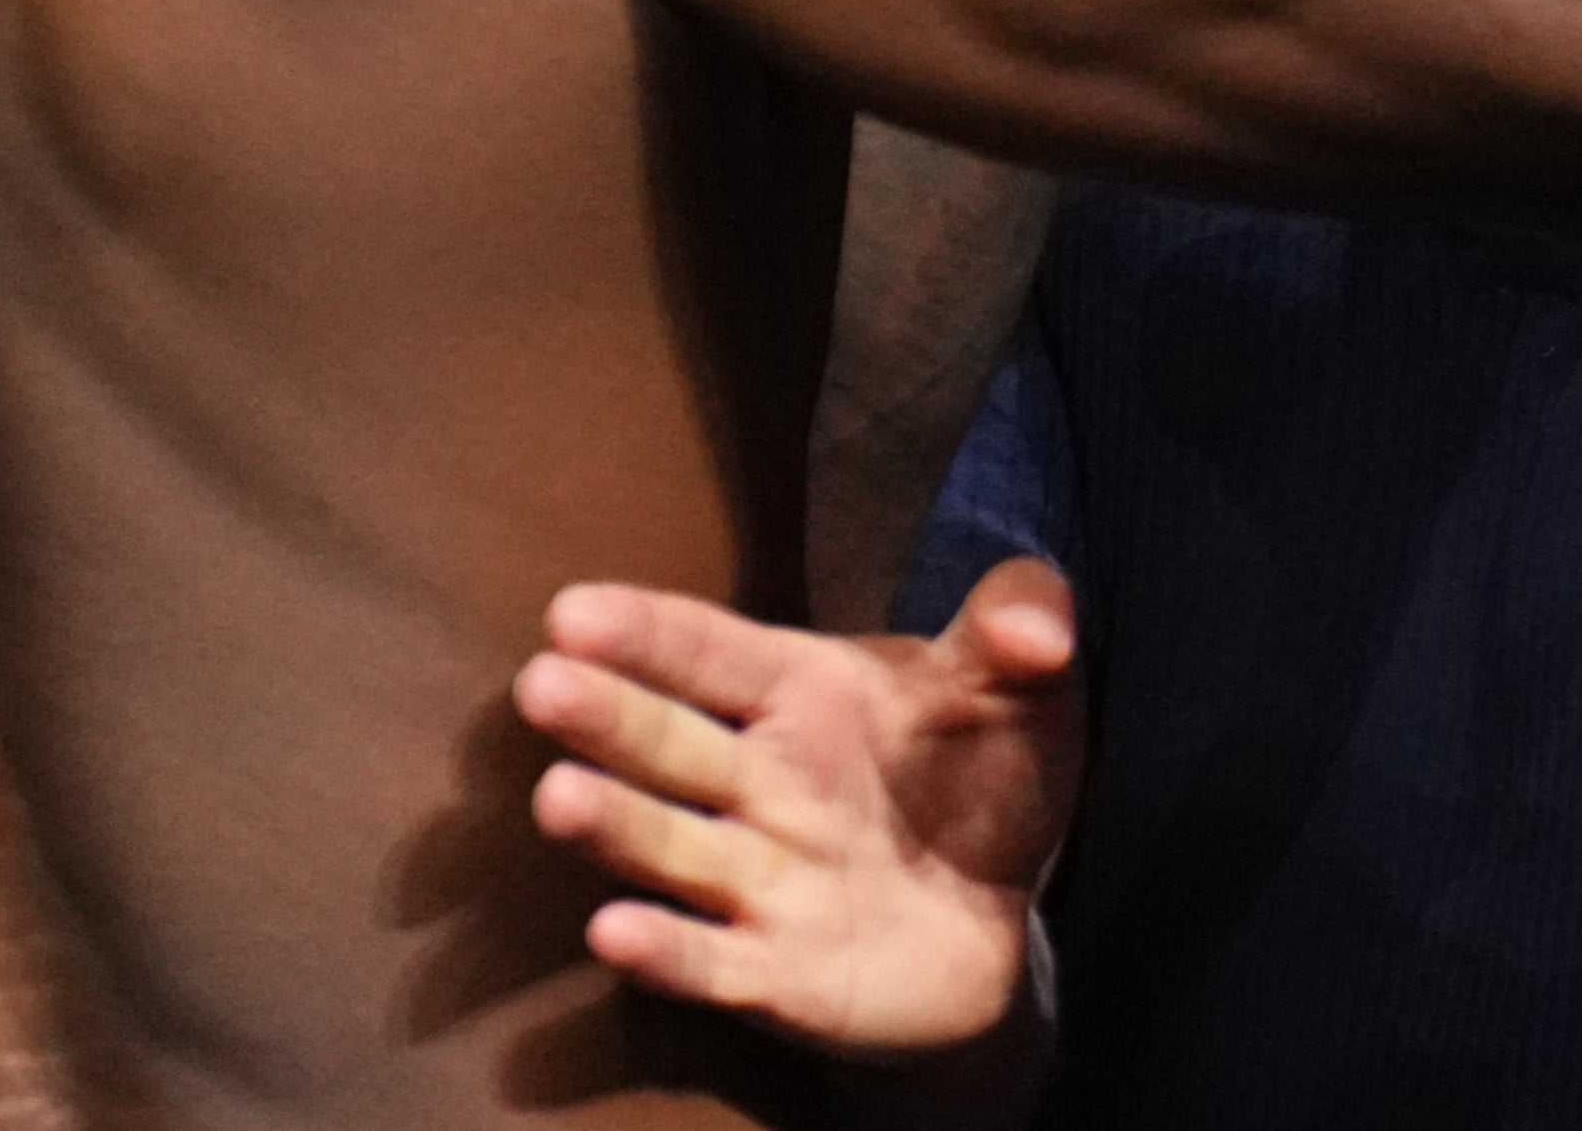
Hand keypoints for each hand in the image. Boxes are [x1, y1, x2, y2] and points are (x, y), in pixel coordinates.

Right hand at [514, 559, 1079, 1057]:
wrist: (999, 918)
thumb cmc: (984, 779)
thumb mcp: (1022, 691)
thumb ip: (1020, 628)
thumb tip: (1042, 624)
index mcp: (804, 692)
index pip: (714, 652)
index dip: (648, 632)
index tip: (573, 609)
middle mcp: (758, 782)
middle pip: (670, 744)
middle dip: (606, 717)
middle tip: (539, 687)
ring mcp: (756, 880)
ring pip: (671, 847)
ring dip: (616, 828)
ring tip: (558, 801)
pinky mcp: (771, 973)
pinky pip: (710, 962)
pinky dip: (665, 952)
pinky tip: (614, 934)